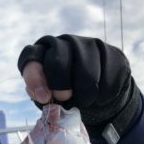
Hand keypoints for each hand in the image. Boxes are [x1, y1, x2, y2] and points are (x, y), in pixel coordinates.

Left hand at [17, 34, 140, 143]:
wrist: (101, 95)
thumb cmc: (69, 97)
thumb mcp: (50, 97)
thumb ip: (41, 94)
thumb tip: (42, 94)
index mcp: (44, 51)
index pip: (32, 57)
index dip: (35, 78)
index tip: (44, 98)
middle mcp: (66, 42)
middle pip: (58, 62)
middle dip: (61, 86)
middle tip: (66, 98)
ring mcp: (90, 44)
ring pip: (87, 74)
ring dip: (85, 96)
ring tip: (85, 101)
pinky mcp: (111, 53)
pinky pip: (107, 80)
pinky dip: (103, 96)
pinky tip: (100, 97)